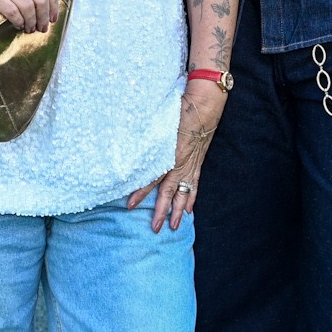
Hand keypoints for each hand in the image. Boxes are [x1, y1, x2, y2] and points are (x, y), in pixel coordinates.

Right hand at [0, 0, 60, 32]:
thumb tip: (47, 8)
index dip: (54, 5)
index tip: (53, 19)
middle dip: (44, 17)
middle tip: (41, 29)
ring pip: (28, 5)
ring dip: (32, 21)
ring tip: (29, 29)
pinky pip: (12, 10)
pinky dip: (18, 20)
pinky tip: (18, 26)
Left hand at [127, 79, 227, 231]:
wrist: (204, 104)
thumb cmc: (178, 109)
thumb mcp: (159, 122)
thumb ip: (146, 137)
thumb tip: (128, 147)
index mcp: (168, 153)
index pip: (151, 177)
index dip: (141, 192)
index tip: (129, 205)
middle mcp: (180, 162)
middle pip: (168, 191)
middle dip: (160, 210)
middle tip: (154, 227)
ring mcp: (191, 164)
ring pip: (183, 192)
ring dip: (177, 210)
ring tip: (173, 227)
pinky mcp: (197, 163)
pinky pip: (195, 184)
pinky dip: (192, 198)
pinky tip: (189, 211)